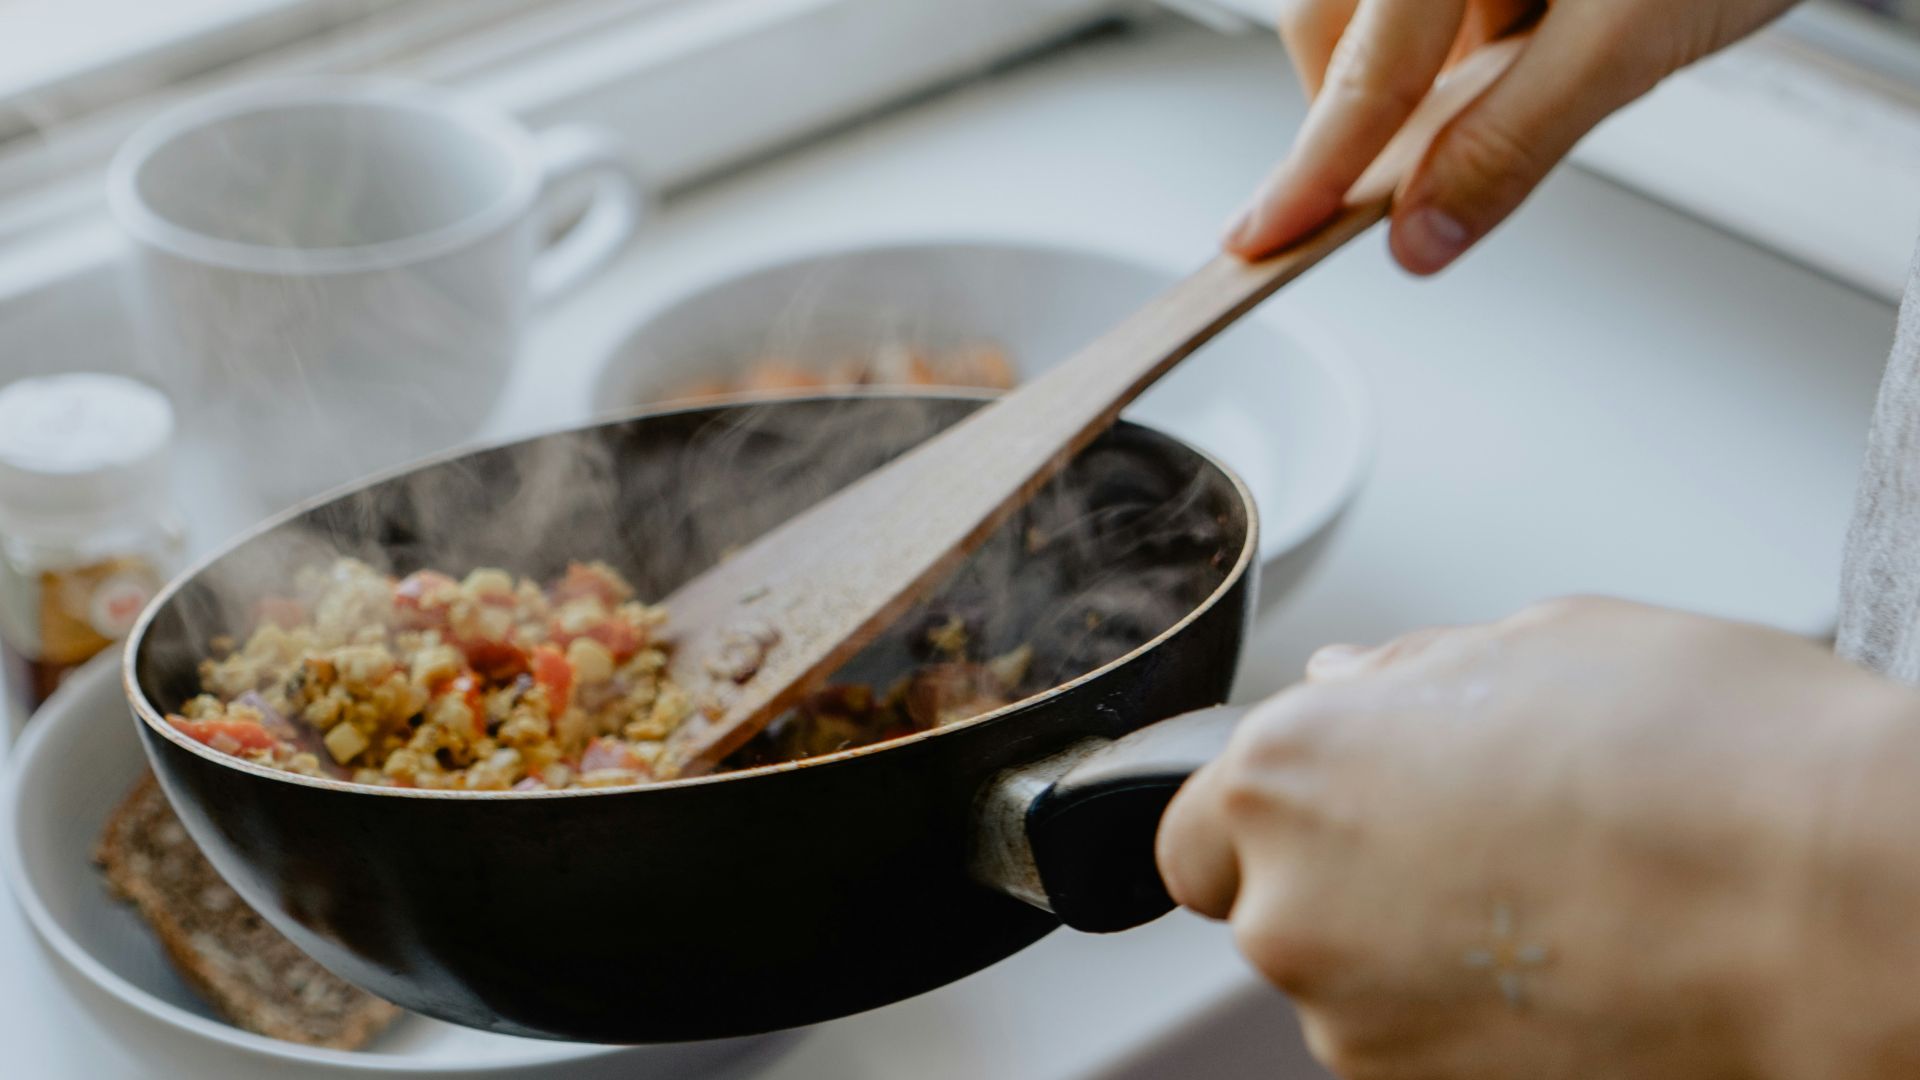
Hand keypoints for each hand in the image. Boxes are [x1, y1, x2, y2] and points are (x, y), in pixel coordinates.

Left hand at [1158, 597, 1919, 1078]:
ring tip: (1550, 893)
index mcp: (1288, 774)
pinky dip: (1472, 1014)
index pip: (1193, 829)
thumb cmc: (1707, 753)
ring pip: (1350, 983)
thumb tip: (1350, 682)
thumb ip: (1406, 673)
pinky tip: (1572, 959)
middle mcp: (1294, 909)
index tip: (1335, 805)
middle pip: (1272, 908)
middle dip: (1345, 875)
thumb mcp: (1541, 641)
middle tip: (1474, 836)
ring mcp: (1361, 1025)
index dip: (1263, 816)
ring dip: (1414, 947)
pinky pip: (1420, 1043)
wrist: (1835, 905)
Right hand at [1226, 0, 1800, 272]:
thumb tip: (1421, 233)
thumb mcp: (1634, 36)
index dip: (1313, 168)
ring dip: (1431, 66)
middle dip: (1371, 105)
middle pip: (1335, 27)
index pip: (1362, 70)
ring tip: (1539, 55)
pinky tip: (1546, 23)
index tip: (1263, 236)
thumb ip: (1514, 139)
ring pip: (1382, 13)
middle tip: (1425, 164)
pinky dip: (1473, 31)